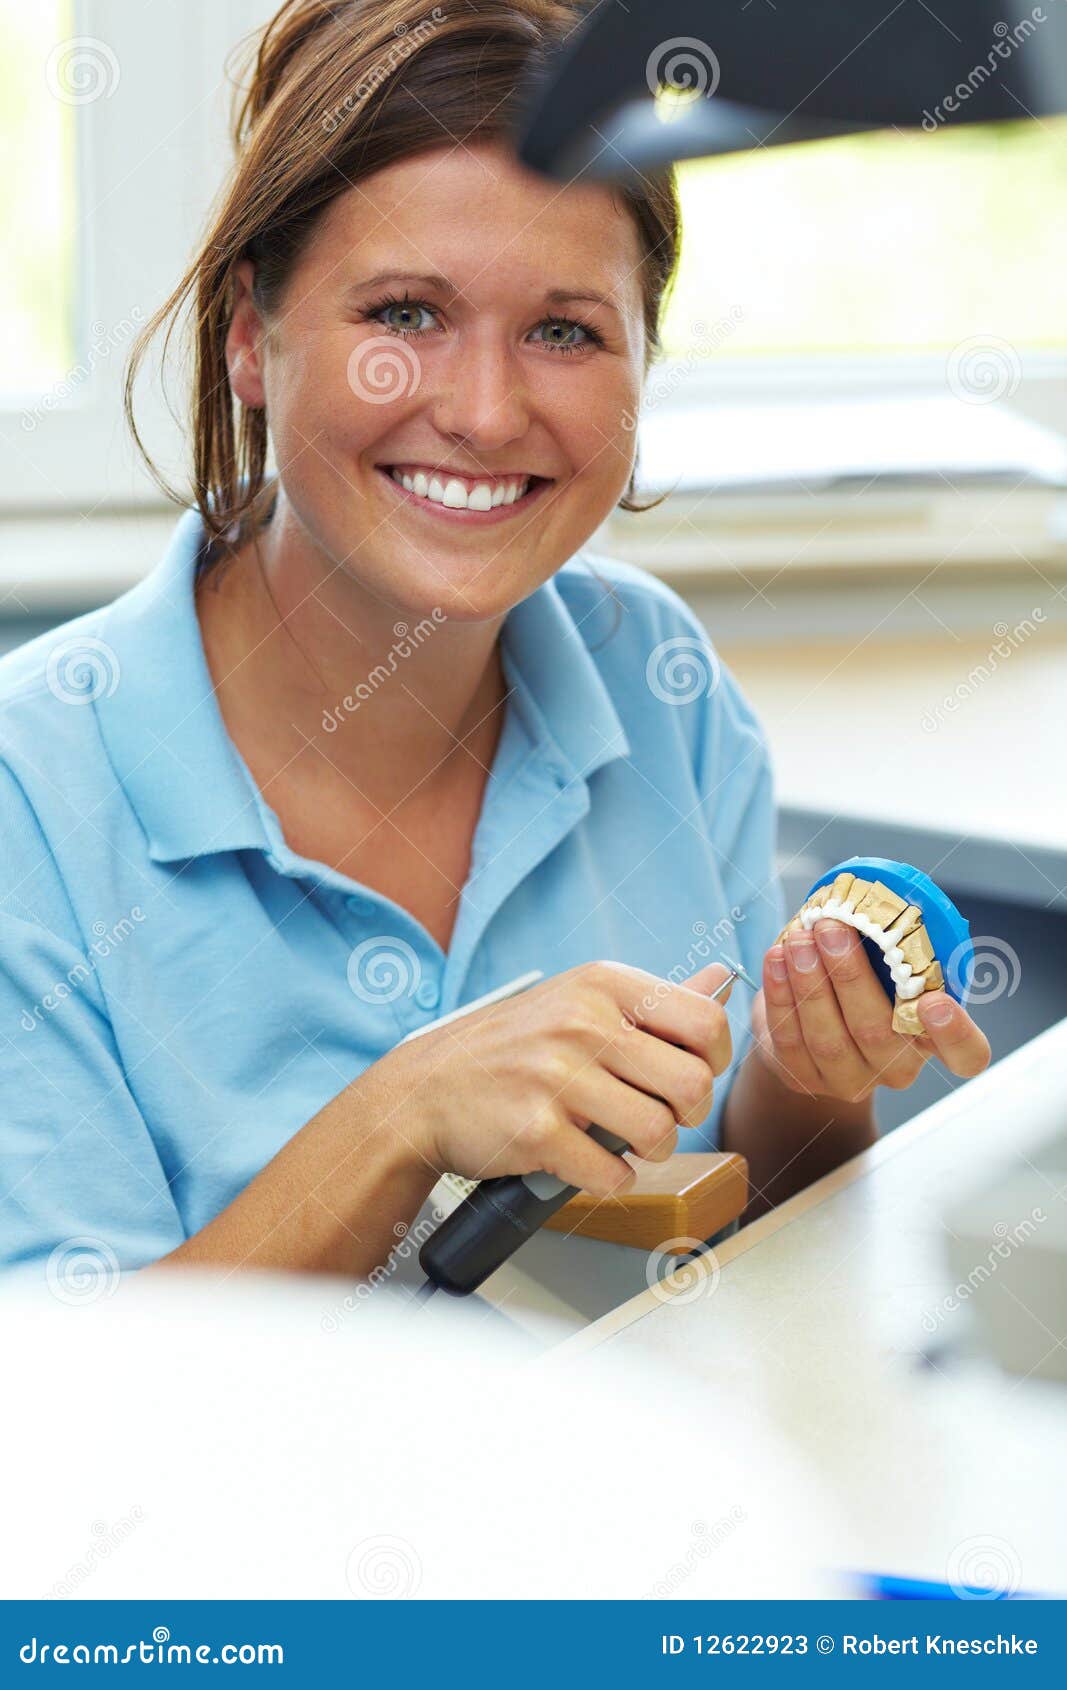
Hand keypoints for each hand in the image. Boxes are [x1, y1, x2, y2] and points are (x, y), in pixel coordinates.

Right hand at [366, 961, 733, 1197]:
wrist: (424, 1091)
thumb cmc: (512, 1049)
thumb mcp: (579, 1001)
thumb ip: (652, 1003)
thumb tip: (722, 981)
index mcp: (601, 985)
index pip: (706, 1021)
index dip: (714, 1060)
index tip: (691, 1074)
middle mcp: (581, 1023)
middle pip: (694, 1084)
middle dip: (687, 1114)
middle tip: (660, 1117)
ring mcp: (556, 1077)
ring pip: (660, 1132)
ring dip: (652, 1150)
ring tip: (626, 1142)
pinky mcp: (536, 1131)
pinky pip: (612, 1173)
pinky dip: (610, 1179)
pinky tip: (588, 1162)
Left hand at [752, 919, 990, 1102]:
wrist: (809, 1024)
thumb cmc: (863, 983)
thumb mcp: (888, 966)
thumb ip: (894, 945)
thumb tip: (873, 897)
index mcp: (932, 1038)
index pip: (966, 1054)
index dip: (955, 1034)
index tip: (935, 1002)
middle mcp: (897, 1068)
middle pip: (878, 1033)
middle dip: (850, 976)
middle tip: (832, 928)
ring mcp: (850, 1079)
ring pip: (829, 1038)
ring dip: (810, 981)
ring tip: (799, 938)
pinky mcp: (805, 1078)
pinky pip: (790, 1040)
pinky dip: (781, 995)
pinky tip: (777, 958)